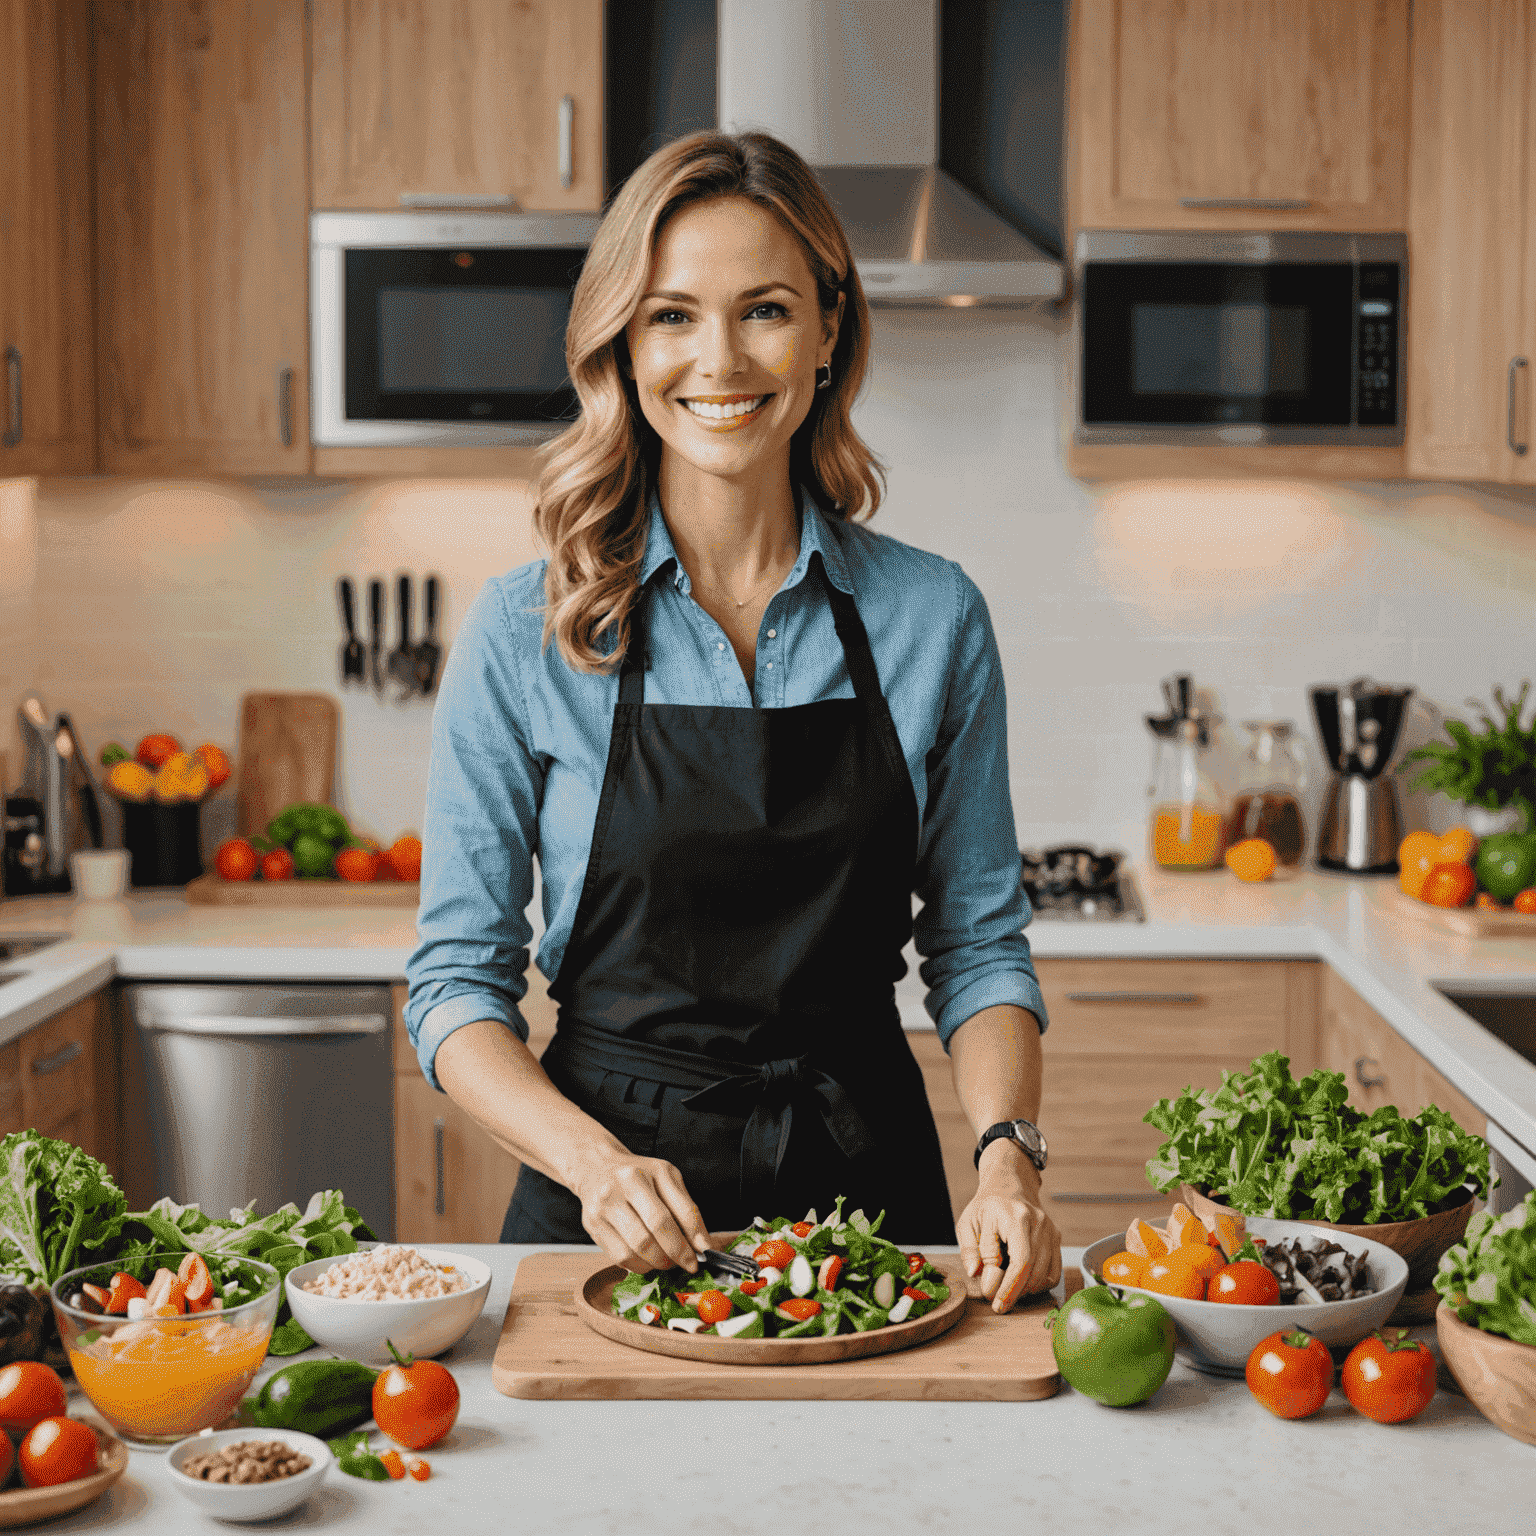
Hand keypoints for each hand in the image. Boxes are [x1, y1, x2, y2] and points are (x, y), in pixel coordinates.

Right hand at [568, 1148, 710, 1273]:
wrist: (597, 1168)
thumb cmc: (638, 1175)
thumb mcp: (667, 1179)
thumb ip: (687, 1209)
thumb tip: (703, 1245)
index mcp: (647, 1172)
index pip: (677, 1210)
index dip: (692, 1238)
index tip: (703, 1255)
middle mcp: (621, 1186)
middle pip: (656, 1229)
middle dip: (676, 1253)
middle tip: (685, 1263)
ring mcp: (604, 1206)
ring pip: (638, 1247)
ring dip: (658, 1262)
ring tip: (667, 1261)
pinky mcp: (592, 1225)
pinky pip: (620, 1257)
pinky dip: (639, 1265)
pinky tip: (647, 1260)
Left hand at [957, 1147, 1060, 1311]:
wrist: (1008, 1187)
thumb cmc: (986, 1208)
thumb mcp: (968, 1224)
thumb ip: (970, 1250)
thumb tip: (977, 1275)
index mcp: (1013, 1216)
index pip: (1019, 1261)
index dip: (1009, 1288)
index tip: (996, 1304)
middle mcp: (1037, 1222)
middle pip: (1033, 1271)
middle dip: (1016, 1293)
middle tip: (1000, 1303)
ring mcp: (1050, 1229)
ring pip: (1045, 1275)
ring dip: (1026, 1291)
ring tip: (1009, 1289)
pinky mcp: (1056, 1237)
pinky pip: (1054, 1272)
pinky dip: (1039, 1284)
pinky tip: (1023, 1283)